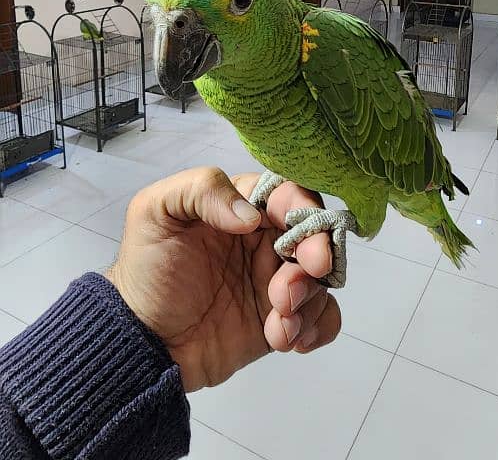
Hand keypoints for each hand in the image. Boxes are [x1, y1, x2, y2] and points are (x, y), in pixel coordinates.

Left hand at [105, 167, 340, 391]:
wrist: (141, 340)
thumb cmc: (146, 269)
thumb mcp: (156, 211)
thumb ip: (202, 191)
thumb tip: (251, 215)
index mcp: (243, 207)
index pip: (290, 195)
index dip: (305, 213)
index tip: (302, 242)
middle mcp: (266, 240)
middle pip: (315, 237)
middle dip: (316, 260)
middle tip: (289, 289)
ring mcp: (276, 280)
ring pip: (322, 280)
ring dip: (310, 300)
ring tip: (277, 321)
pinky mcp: (280, 319)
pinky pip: (322, 317)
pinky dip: (317, 327)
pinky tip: (286, 338)